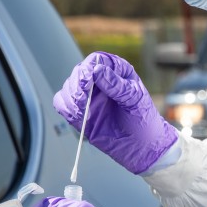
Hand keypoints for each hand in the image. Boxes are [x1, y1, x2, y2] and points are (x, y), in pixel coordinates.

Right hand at [54, 52, 177, 174]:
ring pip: (68, 88)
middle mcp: (100, 81)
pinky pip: (63, 104)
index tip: (87, 81)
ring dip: (71, 99)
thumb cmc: (143, 119)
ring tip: (83, 112)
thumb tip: (97, 70)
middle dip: (77, 85)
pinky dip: (65, 108)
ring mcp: (88, 96)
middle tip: (83, 100)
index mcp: (116, 71)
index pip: (96, 60)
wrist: (142, 146)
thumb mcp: (135, 100)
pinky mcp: (80, 112)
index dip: (88, 68)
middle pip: (79, 72)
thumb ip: (117, 86)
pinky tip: (78, 116)